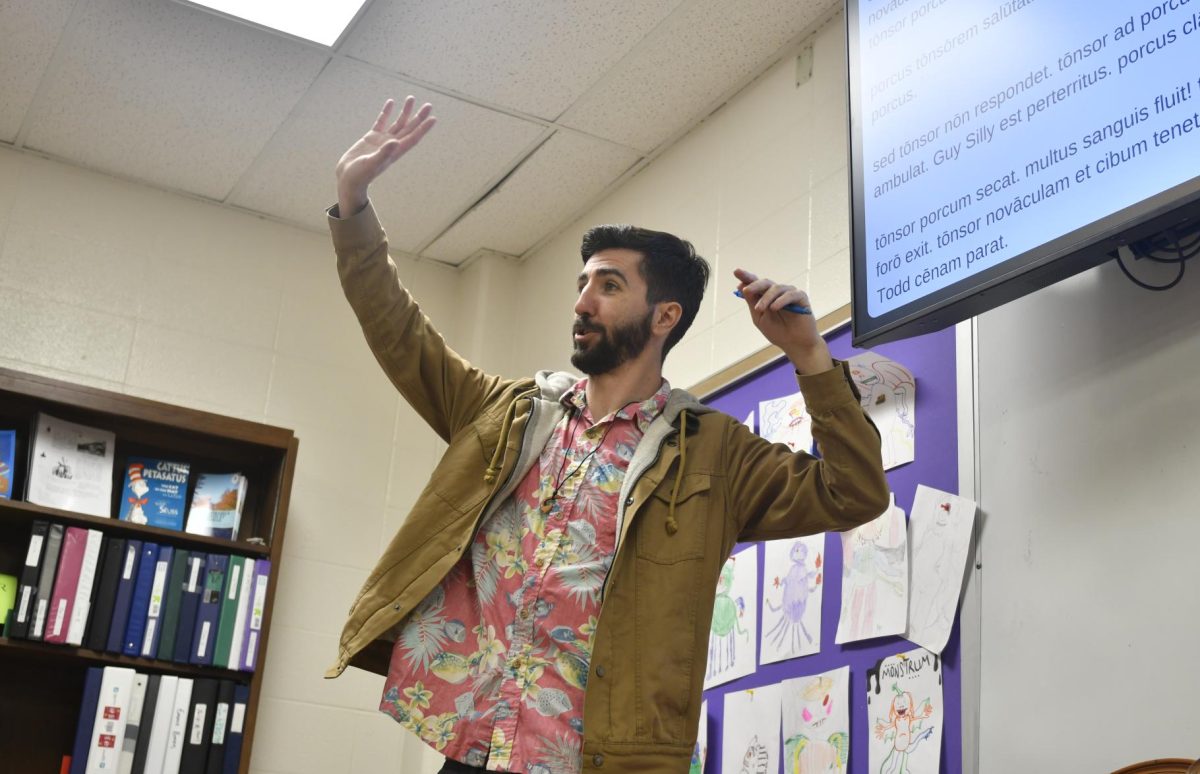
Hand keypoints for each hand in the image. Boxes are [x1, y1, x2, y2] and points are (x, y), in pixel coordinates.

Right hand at [336, 97, 436, 216]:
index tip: (433, 119)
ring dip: (405, 112)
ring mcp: (382, 140)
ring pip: (397, 123)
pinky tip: (391, 102)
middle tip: (429, 105)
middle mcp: (392, 145)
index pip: (413, 138)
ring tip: (411, 99)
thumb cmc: (360, 175)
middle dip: (419, 117)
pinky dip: (386, 112)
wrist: (348, 178)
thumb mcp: (371, 164)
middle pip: (409, 128)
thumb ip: (383, 154)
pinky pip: (381, 122)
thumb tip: (395, 142)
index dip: (423, 129)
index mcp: (395, 152)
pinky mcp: (371, 137)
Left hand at [733, 268, 831, 374]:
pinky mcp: (801, 297)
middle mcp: (777, 292)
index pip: (755, 283)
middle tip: (746, 290)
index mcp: (766, 296)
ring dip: (766, 298)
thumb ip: (752, 303)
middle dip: (754, 285)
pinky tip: (774, 308)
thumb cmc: (777, 332)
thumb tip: (742, 287)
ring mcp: (789, 293)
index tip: (736, 271)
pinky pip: (790, 295)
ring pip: (776, 288)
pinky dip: (781, 300)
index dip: (746, 277)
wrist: (794, 344)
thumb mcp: (759, 317)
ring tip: (759, 309)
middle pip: (765, 282)